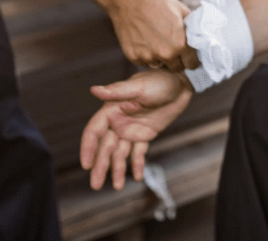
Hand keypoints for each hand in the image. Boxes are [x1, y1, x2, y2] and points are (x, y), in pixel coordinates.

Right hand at [80, 70, 193, 190]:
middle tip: (96, 186)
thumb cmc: (159, 80)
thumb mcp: (139, 86)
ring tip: (118, 187)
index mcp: (112, 110)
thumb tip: (94, 90)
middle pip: (105, 147)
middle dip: (101, 166)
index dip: (88, 148)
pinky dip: (137, 163)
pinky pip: (138, 152)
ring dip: (118, 169)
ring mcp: (132, 129)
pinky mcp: (146, 134)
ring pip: (120, 153)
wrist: (181, 83)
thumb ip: (116, 91)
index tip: (86, 165)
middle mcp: (119, 121)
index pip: (94, 131)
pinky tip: (137, 176)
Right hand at [105, 0, 197, 71]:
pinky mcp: (133, 57)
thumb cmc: (157, 1)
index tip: (189, 56)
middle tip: (172, 46)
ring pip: (159, 64)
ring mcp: (148, 57)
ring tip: (156, 40)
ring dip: (160, 57)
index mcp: (180, 44)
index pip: (191, 64)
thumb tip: (200, 37)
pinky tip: (143, 39)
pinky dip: (145, 54)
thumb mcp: (182, 11)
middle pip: (176, 67)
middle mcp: (165, 54)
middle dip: (177, 59)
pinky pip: (144, 61)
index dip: (191, 59)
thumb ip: (192, 28)